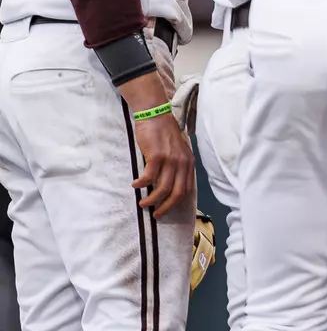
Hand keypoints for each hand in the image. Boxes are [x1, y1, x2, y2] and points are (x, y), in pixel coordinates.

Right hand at [118, 71, 195, 216]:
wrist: (155, 115)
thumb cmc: (163, 133)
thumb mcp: (177, 150)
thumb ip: (177, 165)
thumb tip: (170, 183)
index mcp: (188, 162)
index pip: (186, 189)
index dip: (176, 202)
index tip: (165, 210)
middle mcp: (183, 162)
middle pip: (177, 193)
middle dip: (166, 207)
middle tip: (155, 214)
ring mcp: (171, 159)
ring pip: (163, 188)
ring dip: (152, 200)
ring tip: (142, 204)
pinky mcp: (157, 156)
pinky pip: (149, 177)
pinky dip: (142, 184)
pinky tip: (135, 186)